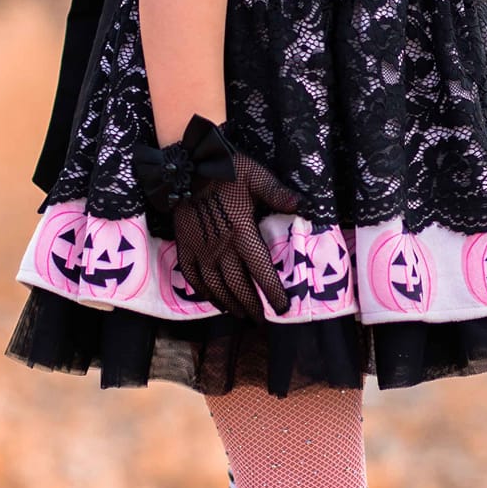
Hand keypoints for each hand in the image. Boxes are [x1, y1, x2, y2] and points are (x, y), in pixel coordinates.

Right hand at [132, 114, 300, 322]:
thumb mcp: (255, 176)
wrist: (186, 167)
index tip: (283, 308)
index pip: (261, 271)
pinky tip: (214, 301)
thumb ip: (277, 193)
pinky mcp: (185, 247)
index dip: (273, 292)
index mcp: (241, 233)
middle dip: (252, 306)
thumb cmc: (225, 170)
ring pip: (216, 287)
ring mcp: (200, 250)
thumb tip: (301, 205)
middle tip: (261, 320)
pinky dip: (204, 294)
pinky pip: (193, 278)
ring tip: (241, 316)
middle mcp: (220, 248)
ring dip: (230, 305)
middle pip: (238, 286)